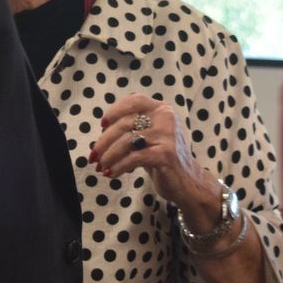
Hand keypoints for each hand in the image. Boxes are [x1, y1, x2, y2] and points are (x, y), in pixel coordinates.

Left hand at [93, 94, 208, 214]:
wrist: (188, 182)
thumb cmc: (163, 158)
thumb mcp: (149, 137)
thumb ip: (132, 129)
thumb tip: (102, 133)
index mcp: (163, 109)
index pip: (135, 101)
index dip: (115, 110)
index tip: (102, 125)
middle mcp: (167, 118)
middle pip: (125, 123)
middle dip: (105, 140)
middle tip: (94, 155)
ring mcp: (168, 136)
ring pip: (127, 140)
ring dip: (109, 155)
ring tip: (101, 166)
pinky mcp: (166, 154)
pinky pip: (134, 158)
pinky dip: (118, 166)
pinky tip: (112, 173)